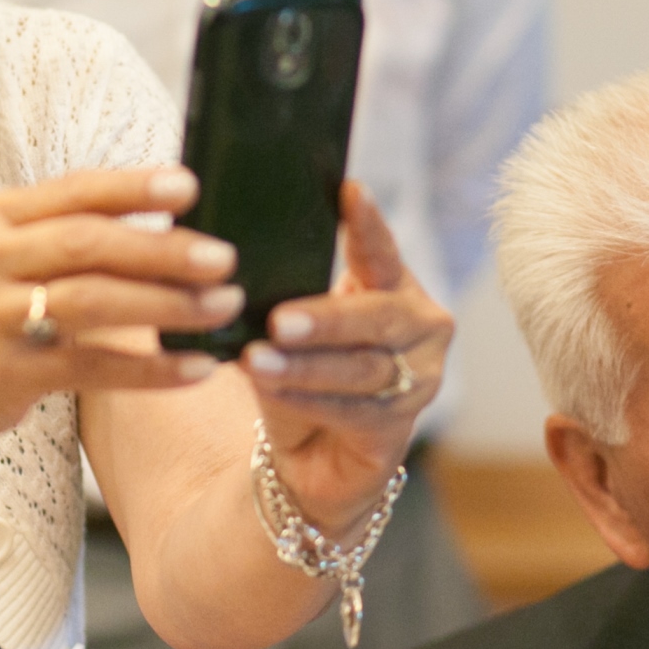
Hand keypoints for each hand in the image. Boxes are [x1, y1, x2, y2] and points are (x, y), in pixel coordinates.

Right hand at [0, 165, 242, 489]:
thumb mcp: (5, 258)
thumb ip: (66, 233)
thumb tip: (172, 219)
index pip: (73, 190)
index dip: (134, 187)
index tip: (190, 186)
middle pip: (88, 243)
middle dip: (163, 250)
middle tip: (223, 259)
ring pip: (93, 302)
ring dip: (167, 304)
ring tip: (222, 307)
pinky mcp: (4, 373)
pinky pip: (93, 366)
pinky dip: (151, 368)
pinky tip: (196, 367)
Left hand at [238, 182, 450, 534]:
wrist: (313, 457)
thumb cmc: (300, 375)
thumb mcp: (290, 329)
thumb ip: (283, 297)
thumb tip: (230, 275)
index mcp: (393, 287)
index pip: (382, 251)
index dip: (368, 224)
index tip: (349, 191)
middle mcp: (419, 327)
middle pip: (377, 317)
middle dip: (326, 318)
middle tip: (278, 319)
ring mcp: (418, 378)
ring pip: (361, 368)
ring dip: (305, 366)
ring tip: (258, 359)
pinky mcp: (399, 426)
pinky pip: (352, 411)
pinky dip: (308, 400)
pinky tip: (272, 390)